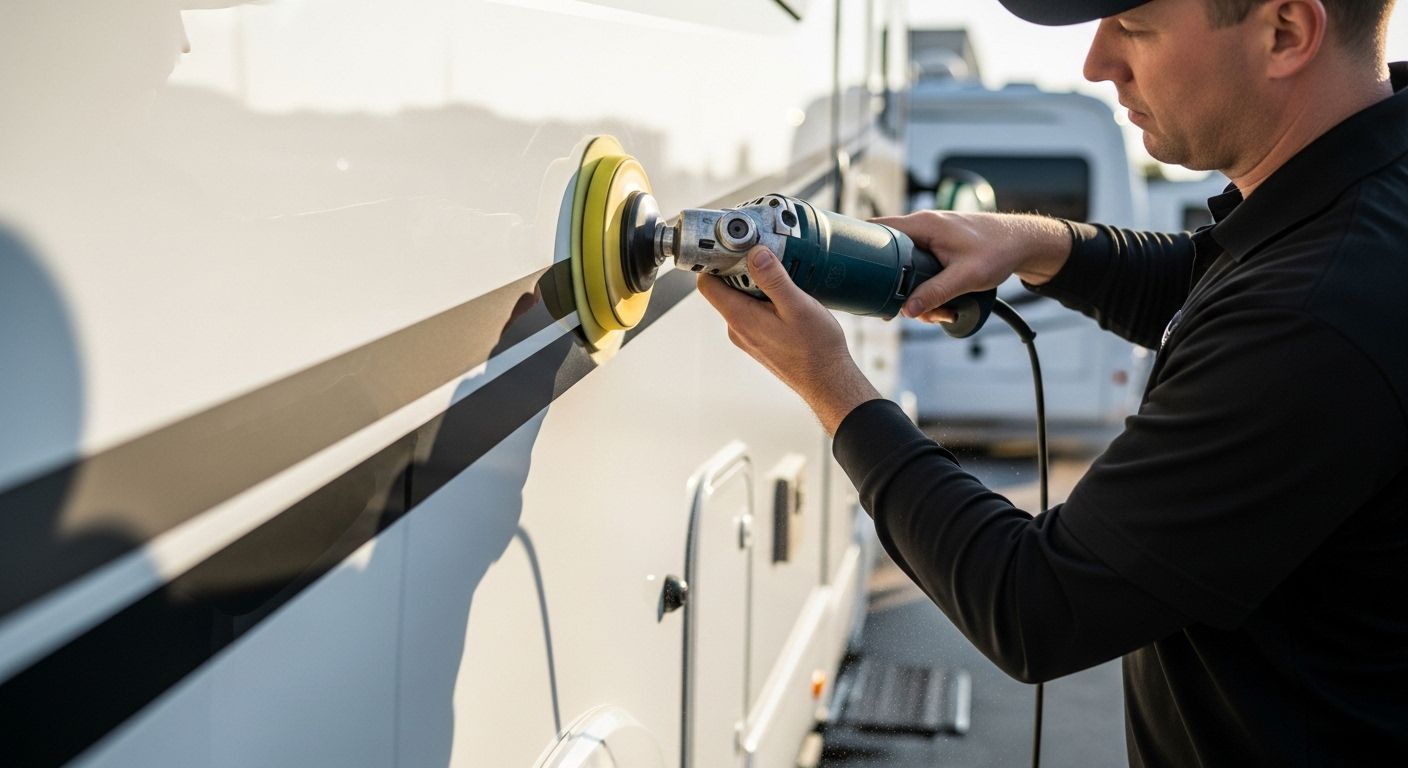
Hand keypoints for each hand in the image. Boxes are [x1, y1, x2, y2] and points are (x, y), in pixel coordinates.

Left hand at [697, 246, 880, 435]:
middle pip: (724, 288)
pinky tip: (788, 298)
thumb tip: (754, 253)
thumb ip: (773, 279)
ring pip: (741, 300)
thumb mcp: (797, 306)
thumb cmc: (816, 349)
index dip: (714, 261)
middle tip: (768, 257)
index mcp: (740, 318)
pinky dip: (765, 300)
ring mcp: (747, 337)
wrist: (827, 382)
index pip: (707, 284)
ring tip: (783, 278)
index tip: (732, 246)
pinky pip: (753, 313)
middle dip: (742, 269)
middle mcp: (737, 329)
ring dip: (757, 285)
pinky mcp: (759, 341)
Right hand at [872, 211, 1070, 322]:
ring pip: (908, 268)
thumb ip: (935, 293)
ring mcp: (931, 238)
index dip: (862, 248)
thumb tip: (907, 311)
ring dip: (919, 293)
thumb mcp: (966, 277)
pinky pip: (922, 269)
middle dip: (899, 287)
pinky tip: (944, 303)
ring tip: (941, 311)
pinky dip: (929, 287)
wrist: (1023, 243)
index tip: (857, 273)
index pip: (879, 229)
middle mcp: (924, 228)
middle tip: (913, 310)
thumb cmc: (999, 250)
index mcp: (923, 225)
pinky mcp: (940, 248)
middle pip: (891, 257)